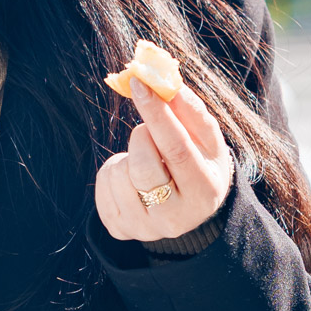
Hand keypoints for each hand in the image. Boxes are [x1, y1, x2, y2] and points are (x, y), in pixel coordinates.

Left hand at [95, 76, 234, 242]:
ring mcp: (144, 228)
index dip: (157, 115)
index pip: (177, 150)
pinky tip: (132, 177)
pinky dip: (114, 169)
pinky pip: (103, 183)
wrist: (189, 210)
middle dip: (141, 136)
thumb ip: (190, 111)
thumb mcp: (206, 139)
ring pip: (119, 173)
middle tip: (149, 130)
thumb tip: (165, 81)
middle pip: (143, 166)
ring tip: (146, 160)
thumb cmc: (200, 163)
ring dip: (128, 154)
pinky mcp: (118, 228)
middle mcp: (174, 219)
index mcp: (204, 193)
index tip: (140, 84)